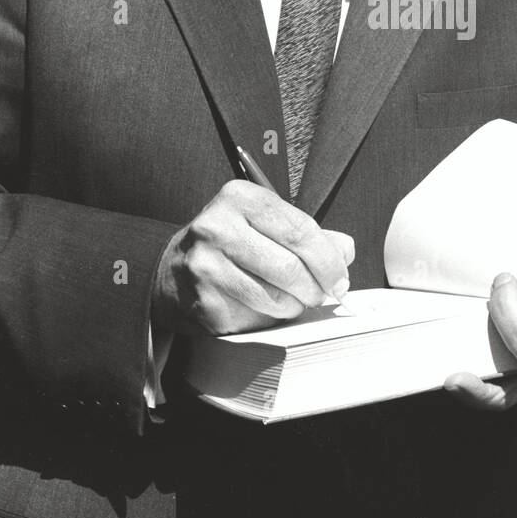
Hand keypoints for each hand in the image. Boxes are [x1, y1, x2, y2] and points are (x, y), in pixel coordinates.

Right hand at [151, 180, 353, 334]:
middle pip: (290, 267)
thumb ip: (307, 234)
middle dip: (316, 287)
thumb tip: (345, 250)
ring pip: (275, 297)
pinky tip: (262, 308)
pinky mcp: (202, 301)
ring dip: (294, 305)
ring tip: (292, 300)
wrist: (171, 273)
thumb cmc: (227, 245)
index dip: (329, 260)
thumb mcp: (264, 224)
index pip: (300, 230)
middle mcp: (217, 227)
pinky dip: (269, 318)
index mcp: (239, 198)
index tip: (340, 277)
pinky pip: (255, 318)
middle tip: (321, 293)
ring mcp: (205, 266)